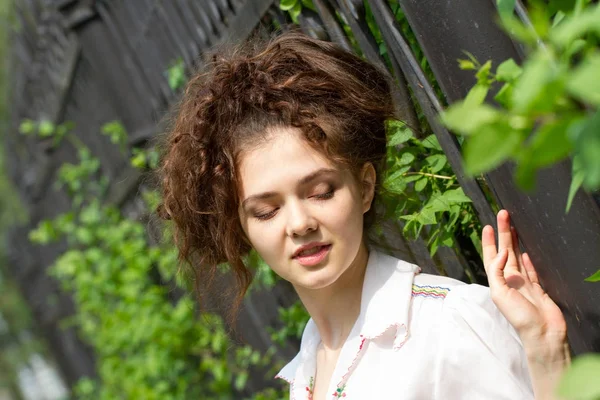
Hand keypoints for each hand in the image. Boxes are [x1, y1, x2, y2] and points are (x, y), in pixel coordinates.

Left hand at [481, 210, 567, 355]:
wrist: (543, 333)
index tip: (487, 226)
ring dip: (515, 242)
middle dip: (503, 233)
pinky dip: (527, 260)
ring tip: (513, 226)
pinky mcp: (537, 288)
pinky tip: (524, 251)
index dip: (489, 241)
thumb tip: (502, 253)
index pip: (491, 256)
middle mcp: (509, 280)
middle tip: (503, 214)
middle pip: (505, 251)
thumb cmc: (519, 316)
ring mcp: (524, 284)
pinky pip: (531, 270)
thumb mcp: (500, 293)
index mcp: (498, 281)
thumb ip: (498, 272)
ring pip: (517, 257)